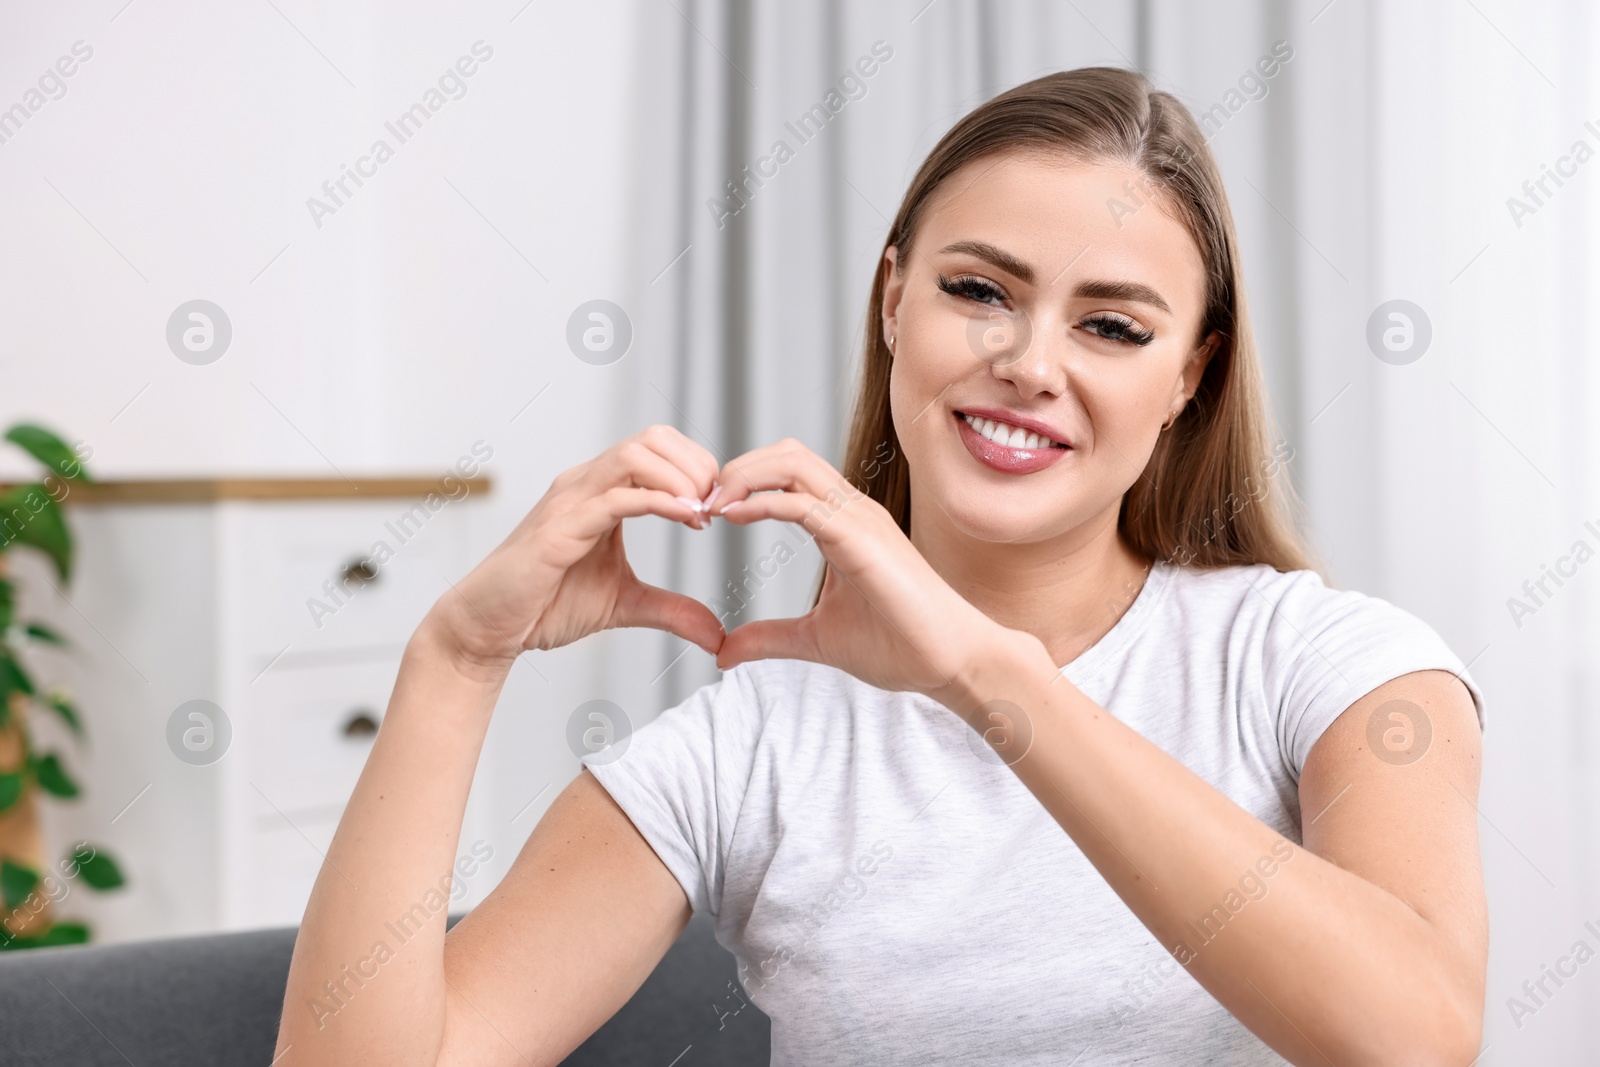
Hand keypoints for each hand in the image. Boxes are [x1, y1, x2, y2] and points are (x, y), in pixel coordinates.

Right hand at [419, 425, 724, 678]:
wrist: (489, 629)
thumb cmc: (545, 605)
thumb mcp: (626, 604)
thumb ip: (672, 611)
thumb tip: (717, 634)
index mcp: (600, 491)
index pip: (658, 448)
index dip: (697, 468)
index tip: (719, 508)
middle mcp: (584, 484)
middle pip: (652, 438)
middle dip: (695, 465)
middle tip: (716, 507)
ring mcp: (569, 502)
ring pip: (634, 455)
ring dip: (680, 478)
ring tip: (701, 513)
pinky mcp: (558, 529)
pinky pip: (614, 498)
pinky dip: (657, 502)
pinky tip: (685, 518)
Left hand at [710, 439, 1013, 702]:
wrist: (951, 662)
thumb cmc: (901, 645)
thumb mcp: (816, 640)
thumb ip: (770, 638)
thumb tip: (723, 652)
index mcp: (843, 524)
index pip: (787, 474)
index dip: (743, 483)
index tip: (705, 513)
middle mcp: (851, 510)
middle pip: (785, 454)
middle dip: (736, 469)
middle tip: (697, 502)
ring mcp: (859, 519)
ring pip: (792, 463)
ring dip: (743, 475)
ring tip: (710, 504)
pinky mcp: (861, 539)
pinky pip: (802, 503)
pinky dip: (760, 501)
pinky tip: (731, 517)